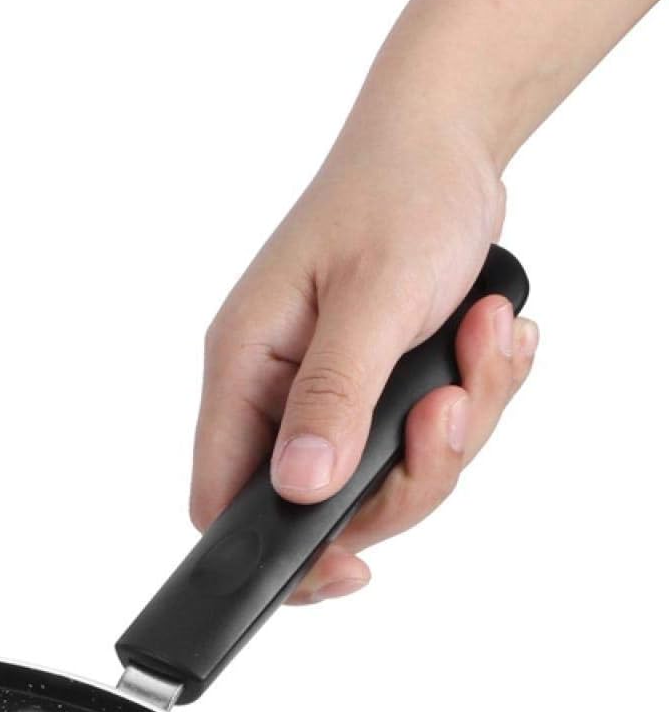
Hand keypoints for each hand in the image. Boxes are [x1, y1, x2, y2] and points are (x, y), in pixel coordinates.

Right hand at [191, 126, 538, 602]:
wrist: (448, 143)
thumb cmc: (395, 195)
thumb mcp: (370, 298)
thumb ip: (332, 397)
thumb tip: (302, 487)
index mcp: (243, 369)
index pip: (222, 499)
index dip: (276, 552)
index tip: (346, 568)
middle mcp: (276, 394)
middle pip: (323, 506)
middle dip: (409, 473)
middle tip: (447, 409)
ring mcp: (327, 397)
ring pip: (386, 479)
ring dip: (455, 430)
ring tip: (484, 344)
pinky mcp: (375, 394)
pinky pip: (423, 444)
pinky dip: (473, 405)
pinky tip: (488, 342)